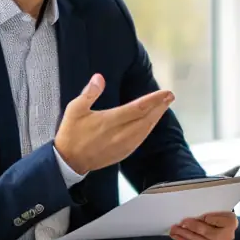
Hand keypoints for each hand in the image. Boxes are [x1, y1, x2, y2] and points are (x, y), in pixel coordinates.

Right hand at [55, 74, 173, 173]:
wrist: (69, 162)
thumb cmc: (71, 134)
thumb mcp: (75, 109)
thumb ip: (89, 93)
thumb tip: (100, 77)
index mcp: (110, 121)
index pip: (139, 108)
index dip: (154, 100)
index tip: (166, 92)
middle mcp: (120, 134)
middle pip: (147, 119)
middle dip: (160, 107)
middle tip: (170, 96)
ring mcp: (123, 145)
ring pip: (146, 130)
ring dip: (156, 117)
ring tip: (164, 106)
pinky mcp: (123, 153)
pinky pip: (141, 139)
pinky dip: (149, 129)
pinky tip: (151, 123)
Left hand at [170, 211, 237, 239]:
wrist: (220, 224)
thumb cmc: (215, 214)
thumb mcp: (214, 209)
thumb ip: (207, 212)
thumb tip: (193, 218)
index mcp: (231, 223)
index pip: (218, 222)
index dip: (207, 220)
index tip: (197, 217)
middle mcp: (229, 237)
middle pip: (209, 235)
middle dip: (192, 229)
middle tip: (180, 224)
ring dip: (185, 238)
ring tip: (174, 231)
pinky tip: (177, 238)